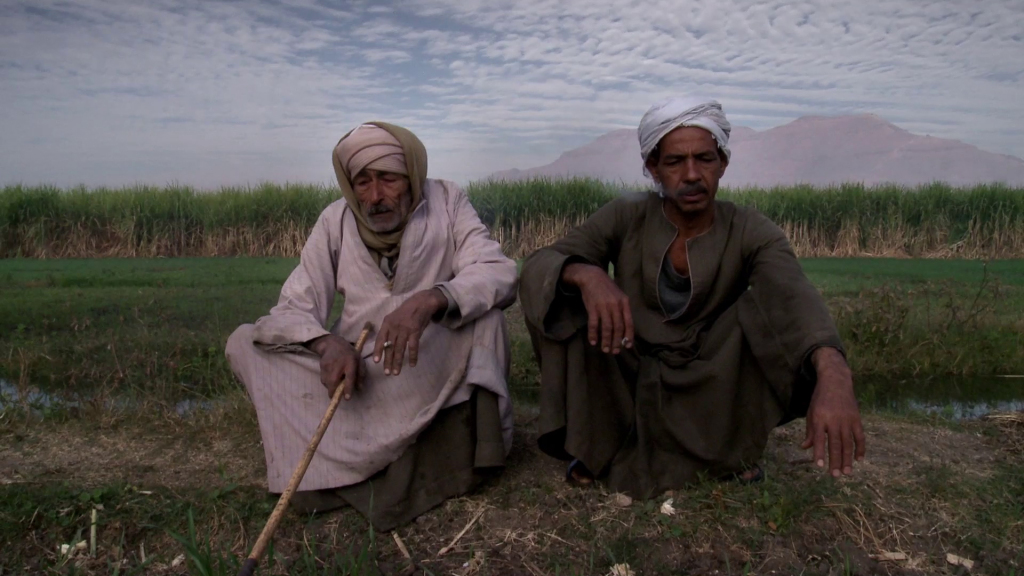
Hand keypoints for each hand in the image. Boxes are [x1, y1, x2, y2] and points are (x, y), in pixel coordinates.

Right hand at [308, 334, 364, 399]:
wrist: (333, 344)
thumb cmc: (349, 354)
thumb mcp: (359, 361)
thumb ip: (361, 374)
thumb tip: (360, 388)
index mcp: (351, 362)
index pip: (350, 377)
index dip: (348, 388)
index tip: (347, 398)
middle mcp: (339, 363)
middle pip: (334, 381)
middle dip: (334, 391)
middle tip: (335, 397)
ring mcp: (329, 364)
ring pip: (327, 381)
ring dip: (330, 387)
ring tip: (335, 384)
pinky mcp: (322, 366)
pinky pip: (323, 379)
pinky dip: (327, 382)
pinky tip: (331, 378)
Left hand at [372, 288, 447, 375]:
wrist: (422, 302)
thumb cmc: (407, 311)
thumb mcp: (394, 317)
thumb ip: (389, 330)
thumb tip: (385, 345)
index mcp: (387, 323)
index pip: (380, 339)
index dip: (378, 350)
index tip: (376, 361)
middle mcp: (394, 326)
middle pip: (390, 347)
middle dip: (388, 361)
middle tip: (387, 373)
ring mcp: (405, 329)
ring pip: (399, 349)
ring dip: (398, 362)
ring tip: (396, 372)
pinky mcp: (415, 332)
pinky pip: (413, 347)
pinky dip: (412, 356)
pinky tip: (412, 364)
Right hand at [562, 262, 633, 353]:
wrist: (592, 277)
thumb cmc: (607, 288)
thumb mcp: (619, 296)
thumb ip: (623, 310)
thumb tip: (625, 329)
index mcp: (624, 303)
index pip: (629, 322)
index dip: (628, 336)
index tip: (627, 346)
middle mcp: (615, 305)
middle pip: (618, 328)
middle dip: (617, 342)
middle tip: (615, 351)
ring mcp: (604, 306)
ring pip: (607, 328)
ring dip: (606, 341)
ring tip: (605, 349)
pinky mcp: (592, 307)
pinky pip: (594, 324)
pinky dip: (593, 334)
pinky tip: (593, 342)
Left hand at [801, 347, 865, 476]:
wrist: (836, 381)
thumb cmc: (820, 399)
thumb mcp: (811, 412)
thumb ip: (810, 431)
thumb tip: (804, 447)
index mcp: (819, 418)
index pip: (819, 438)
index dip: (819, 452)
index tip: (819, 466)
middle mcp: (833, 420)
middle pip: (835, 444)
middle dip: (835, 461)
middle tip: (835, 475)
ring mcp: (847, 419)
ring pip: (848, 443)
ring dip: (848, 459)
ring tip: (847, 472)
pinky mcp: (857, 418)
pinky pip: (860, 436)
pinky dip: (860, 448)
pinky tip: (859, 459)